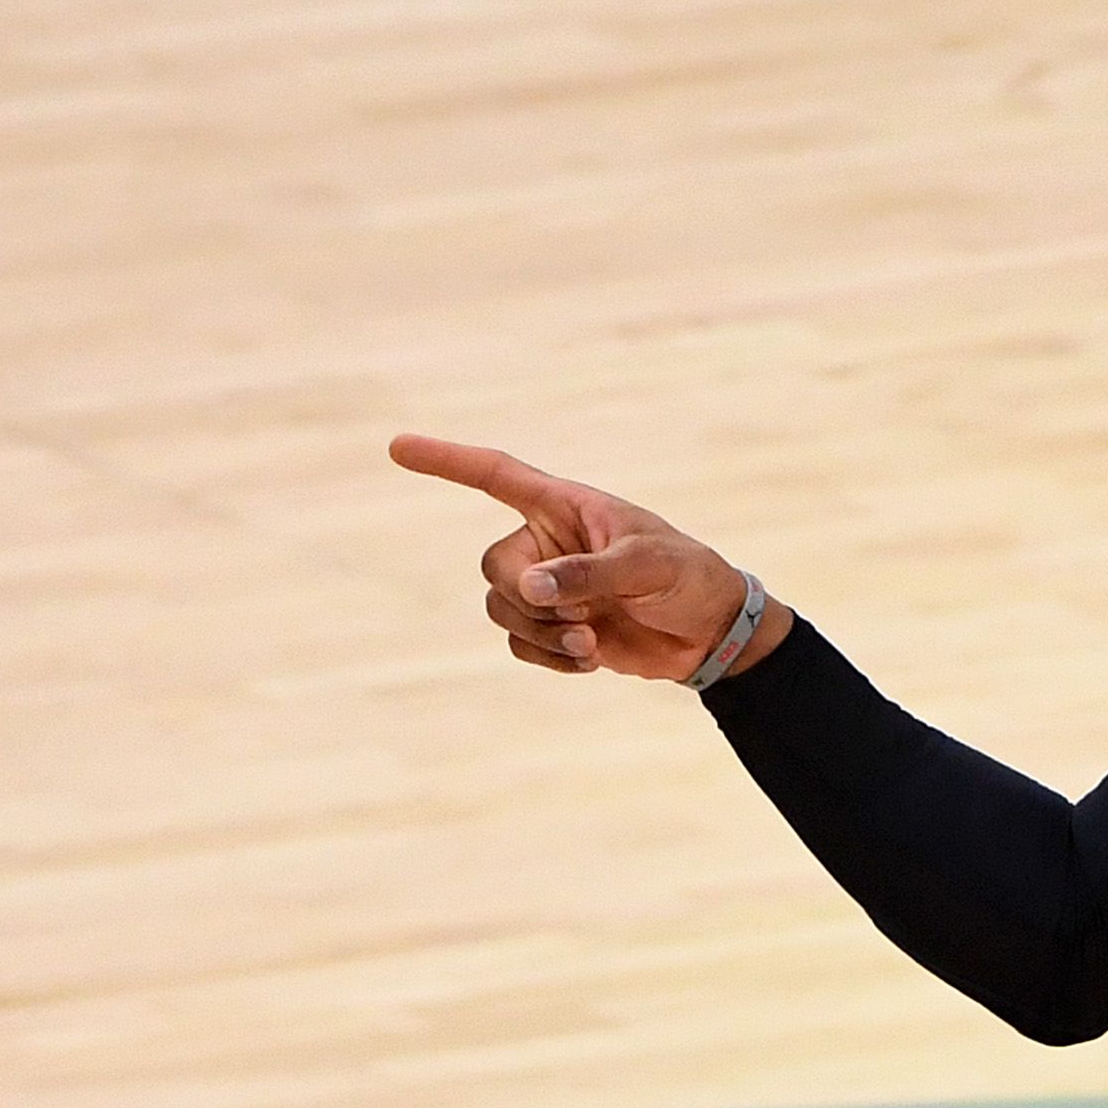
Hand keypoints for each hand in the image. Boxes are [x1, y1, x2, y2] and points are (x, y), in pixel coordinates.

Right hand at [386, 433, 777, 684]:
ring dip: (540, 633)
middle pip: (494, 567)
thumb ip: (587, 572)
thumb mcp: (647, 565)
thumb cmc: (687, 577)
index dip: (446, 461)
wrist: (710, 633)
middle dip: (527, 598)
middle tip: (580, 614)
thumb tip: (531, 589)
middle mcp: (547, 542)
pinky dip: (548, 657)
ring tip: (590, 641)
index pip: (495, 476)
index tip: (397, 448)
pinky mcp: (555, 629)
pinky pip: (521, 645)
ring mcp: (549, 588)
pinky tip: (591, 659)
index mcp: (565, 506)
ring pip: (500, 610)